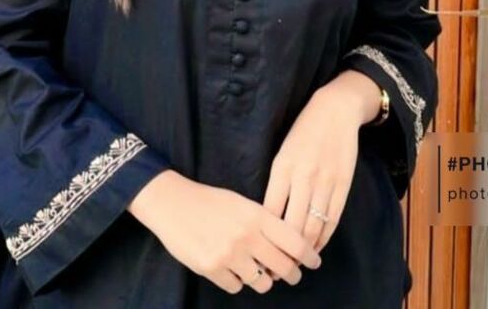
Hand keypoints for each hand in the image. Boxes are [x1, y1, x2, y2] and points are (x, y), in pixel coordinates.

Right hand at [128, 170, 321, 294]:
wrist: (173, 203)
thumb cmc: (210, 201)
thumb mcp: (242, 203)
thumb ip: (263, 222)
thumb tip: (285, 247)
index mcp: (257, 215)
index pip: (294, 241)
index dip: (308, 255)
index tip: (314, 262)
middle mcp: (247, 236)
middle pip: (283, 266)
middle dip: (291, 274)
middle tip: (292, 274)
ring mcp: (229, 254)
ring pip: (262, 282)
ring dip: (263, 279)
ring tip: (257, 270)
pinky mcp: (212, 268)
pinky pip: (237, 287)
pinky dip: (237, 281)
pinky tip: (232, 268)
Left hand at [262, 80, 367, 259]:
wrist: (336, 111)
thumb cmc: (304, 130)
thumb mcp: (283, 151)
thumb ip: (278, 180)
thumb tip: (268, 215)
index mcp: (283, 166)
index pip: (270, 211)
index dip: (264, 236)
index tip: (259, 250)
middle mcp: (303, 176)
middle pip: (291, 225)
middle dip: (283, 250)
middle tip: (276, 266)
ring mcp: (325, 182)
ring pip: (313, 227)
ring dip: (303, 249)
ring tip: (295, 261)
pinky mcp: (343, 185)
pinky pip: (332, 220)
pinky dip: (323, 238)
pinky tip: (315, 246)